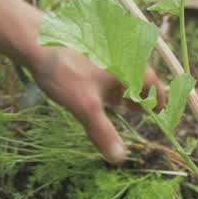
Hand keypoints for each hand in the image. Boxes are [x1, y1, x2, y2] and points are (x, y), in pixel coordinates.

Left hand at [27, 46, 166, 164]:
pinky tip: (96, 87)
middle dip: (140, 95)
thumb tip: (119, 159)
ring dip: (123, 87)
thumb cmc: (65, 72)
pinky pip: (106, 65)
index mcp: (131, 66)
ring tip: (120, 103)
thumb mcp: (86, 107)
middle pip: (139, 77)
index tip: (160, 111)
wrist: (36, 39)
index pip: (154, 85)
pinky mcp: (91, 46)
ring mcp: (107, 48)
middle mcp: (123, 53)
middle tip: (140, 111)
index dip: (159, 100)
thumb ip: (103, 132)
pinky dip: (107, 78)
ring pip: (122, 70)